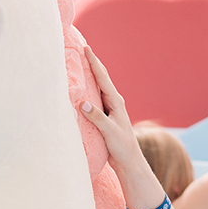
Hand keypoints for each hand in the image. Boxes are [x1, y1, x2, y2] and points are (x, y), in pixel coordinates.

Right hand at [77, 46, 144, 177]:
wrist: (128, 160)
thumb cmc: (121, 146)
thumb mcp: (109, 131)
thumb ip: (96, 117)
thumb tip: (82, 102)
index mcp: (116, 101)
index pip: (102, 77)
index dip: (94, 62)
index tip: (86, 48)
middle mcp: (113, 101)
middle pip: (101, 77)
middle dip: (92, 62)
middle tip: (81, 48)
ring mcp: (109, 107)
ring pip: (97, 86)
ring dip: (89, 74)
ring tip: (79, 62)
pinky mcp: (104, 115)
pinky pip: (94, 96)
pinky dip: (87, 87)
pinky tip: (80, 86)